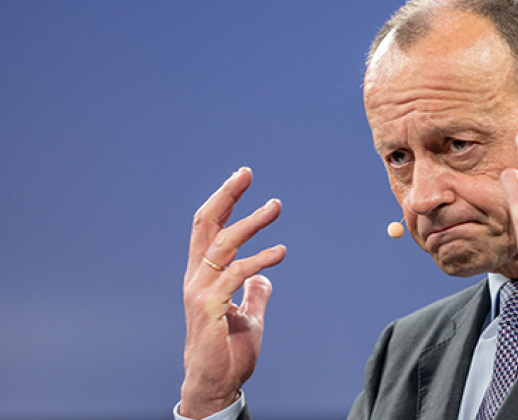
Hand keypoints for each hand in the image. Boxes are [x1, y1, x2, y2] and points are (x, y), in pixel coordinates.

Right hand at [180, 167, 285, 417]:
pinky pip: (236, 275)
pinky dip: (259, 260)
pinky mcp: (210, 308)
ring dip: (250, 222)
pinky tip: (281, 252)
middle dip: (226, 196)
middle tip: (246, 172)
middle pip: (206, 226)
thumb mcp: (248, 317)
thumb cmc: (227, 352)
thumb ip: (254, 295)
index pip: (208, 229)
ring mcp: (201, 292)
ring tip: (275, 206)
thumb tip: (264, 278)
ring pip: (223, 245)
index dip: (224, 201)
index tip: (241, 178)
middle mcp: (197, 279)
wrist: (215, 384)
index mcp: (203, 277)